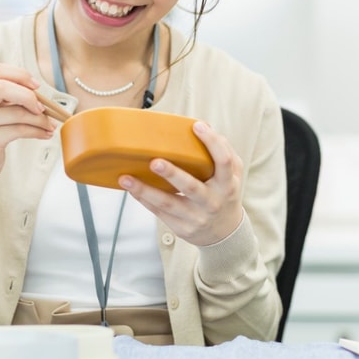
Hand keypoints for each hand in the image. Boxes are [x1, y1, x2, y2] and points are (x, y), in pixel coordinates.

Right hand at [0, 63, 55, 176]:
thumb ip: (9, 94)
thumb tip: (38, 90)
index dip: (19, 75)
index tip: (36, 86)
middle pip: (2, 88)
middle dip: (28, 96)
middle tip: (42, 107)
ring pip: (16, 113)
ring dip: (40, 119)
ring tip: (49, 124)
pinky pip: (19, 130)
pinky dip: (37, 131)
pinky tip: (45, 133)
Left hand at [120, 121, 243, 246]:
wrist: (224, 232)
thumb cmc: (225, 194)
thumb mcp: (233, 175)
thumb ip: (224, 151)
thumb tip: (204, 126)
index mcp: (227, 184)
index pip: (223, 161)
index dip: (212, 143)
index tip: (197, 126)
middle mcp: (212, 201)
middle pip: (191, 187)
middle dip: (172, 174)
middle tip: (155, 161)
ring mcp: (196, 217)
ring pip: (168, 203)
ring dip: (145, 190)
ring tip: (126, 178)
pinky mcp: (182, 228)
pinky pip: (159, 212)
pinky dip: (144, 199)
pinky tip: (131, 189)